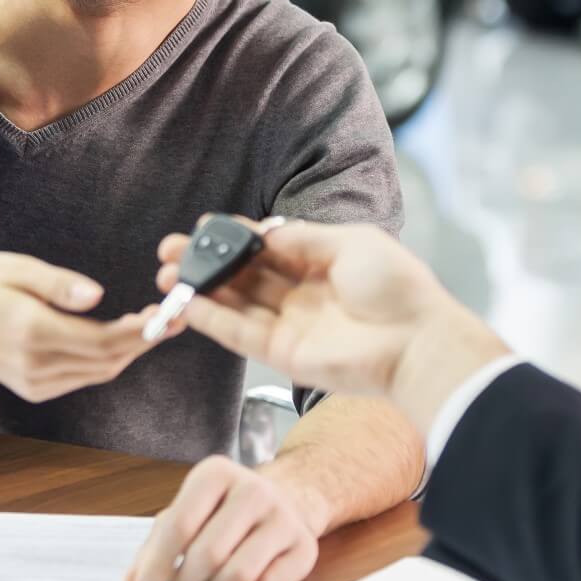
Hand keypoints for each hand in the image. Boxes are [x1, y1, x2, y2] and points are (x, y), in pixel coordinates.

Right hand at [0, 251, 174, 402]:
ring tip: (154, 325)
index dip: (142, 331)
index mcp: (33, 332)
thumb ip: (59, 284)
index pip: (104, 340)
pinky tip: (118, 338)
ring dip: (129, 352)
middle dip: (145, 341)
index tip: (168, 314)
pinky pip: (81, 377)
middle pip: (108, 361)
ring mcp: (34, 381)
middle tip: (174, 317)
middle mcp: (36, 364)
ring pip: (98, 373)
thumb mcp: (16, 269)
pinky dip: (106, 360)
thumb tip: (98, 295)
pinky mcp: (33, 387)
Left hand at [126, 456, 319, 580]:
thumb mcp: (189, 512)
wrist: (287, 499)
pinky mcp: (305, 547)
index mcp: (216, 472)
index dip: (157, 565)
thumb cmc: (225, 510)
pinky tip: (245, 579)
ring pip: (239, 575)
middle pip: (208, 554)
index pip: (180, 524)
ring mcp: (284, 517)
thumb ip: (157, 543)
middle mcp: (254, 489)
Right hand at [156, 220, 509, 427]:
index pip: (268, 248)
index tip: (202, 226)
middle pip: (244, 276)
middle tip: (169, 249)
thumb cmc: (396, 287)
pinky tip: (186, 302)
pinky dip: (211, 319)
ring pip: (234, 304)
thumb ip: (302, 238)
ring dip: (199, 289)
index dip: (234, 238)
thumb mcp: (351, 242)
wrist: (416, 342)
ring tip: (165, 274)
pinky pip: (239, 335)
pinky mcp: (283, 355)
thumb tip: (263, 231)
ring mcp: (291, 326)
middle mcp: (303, 294)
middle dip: (206, 262)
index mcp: (323, 264)